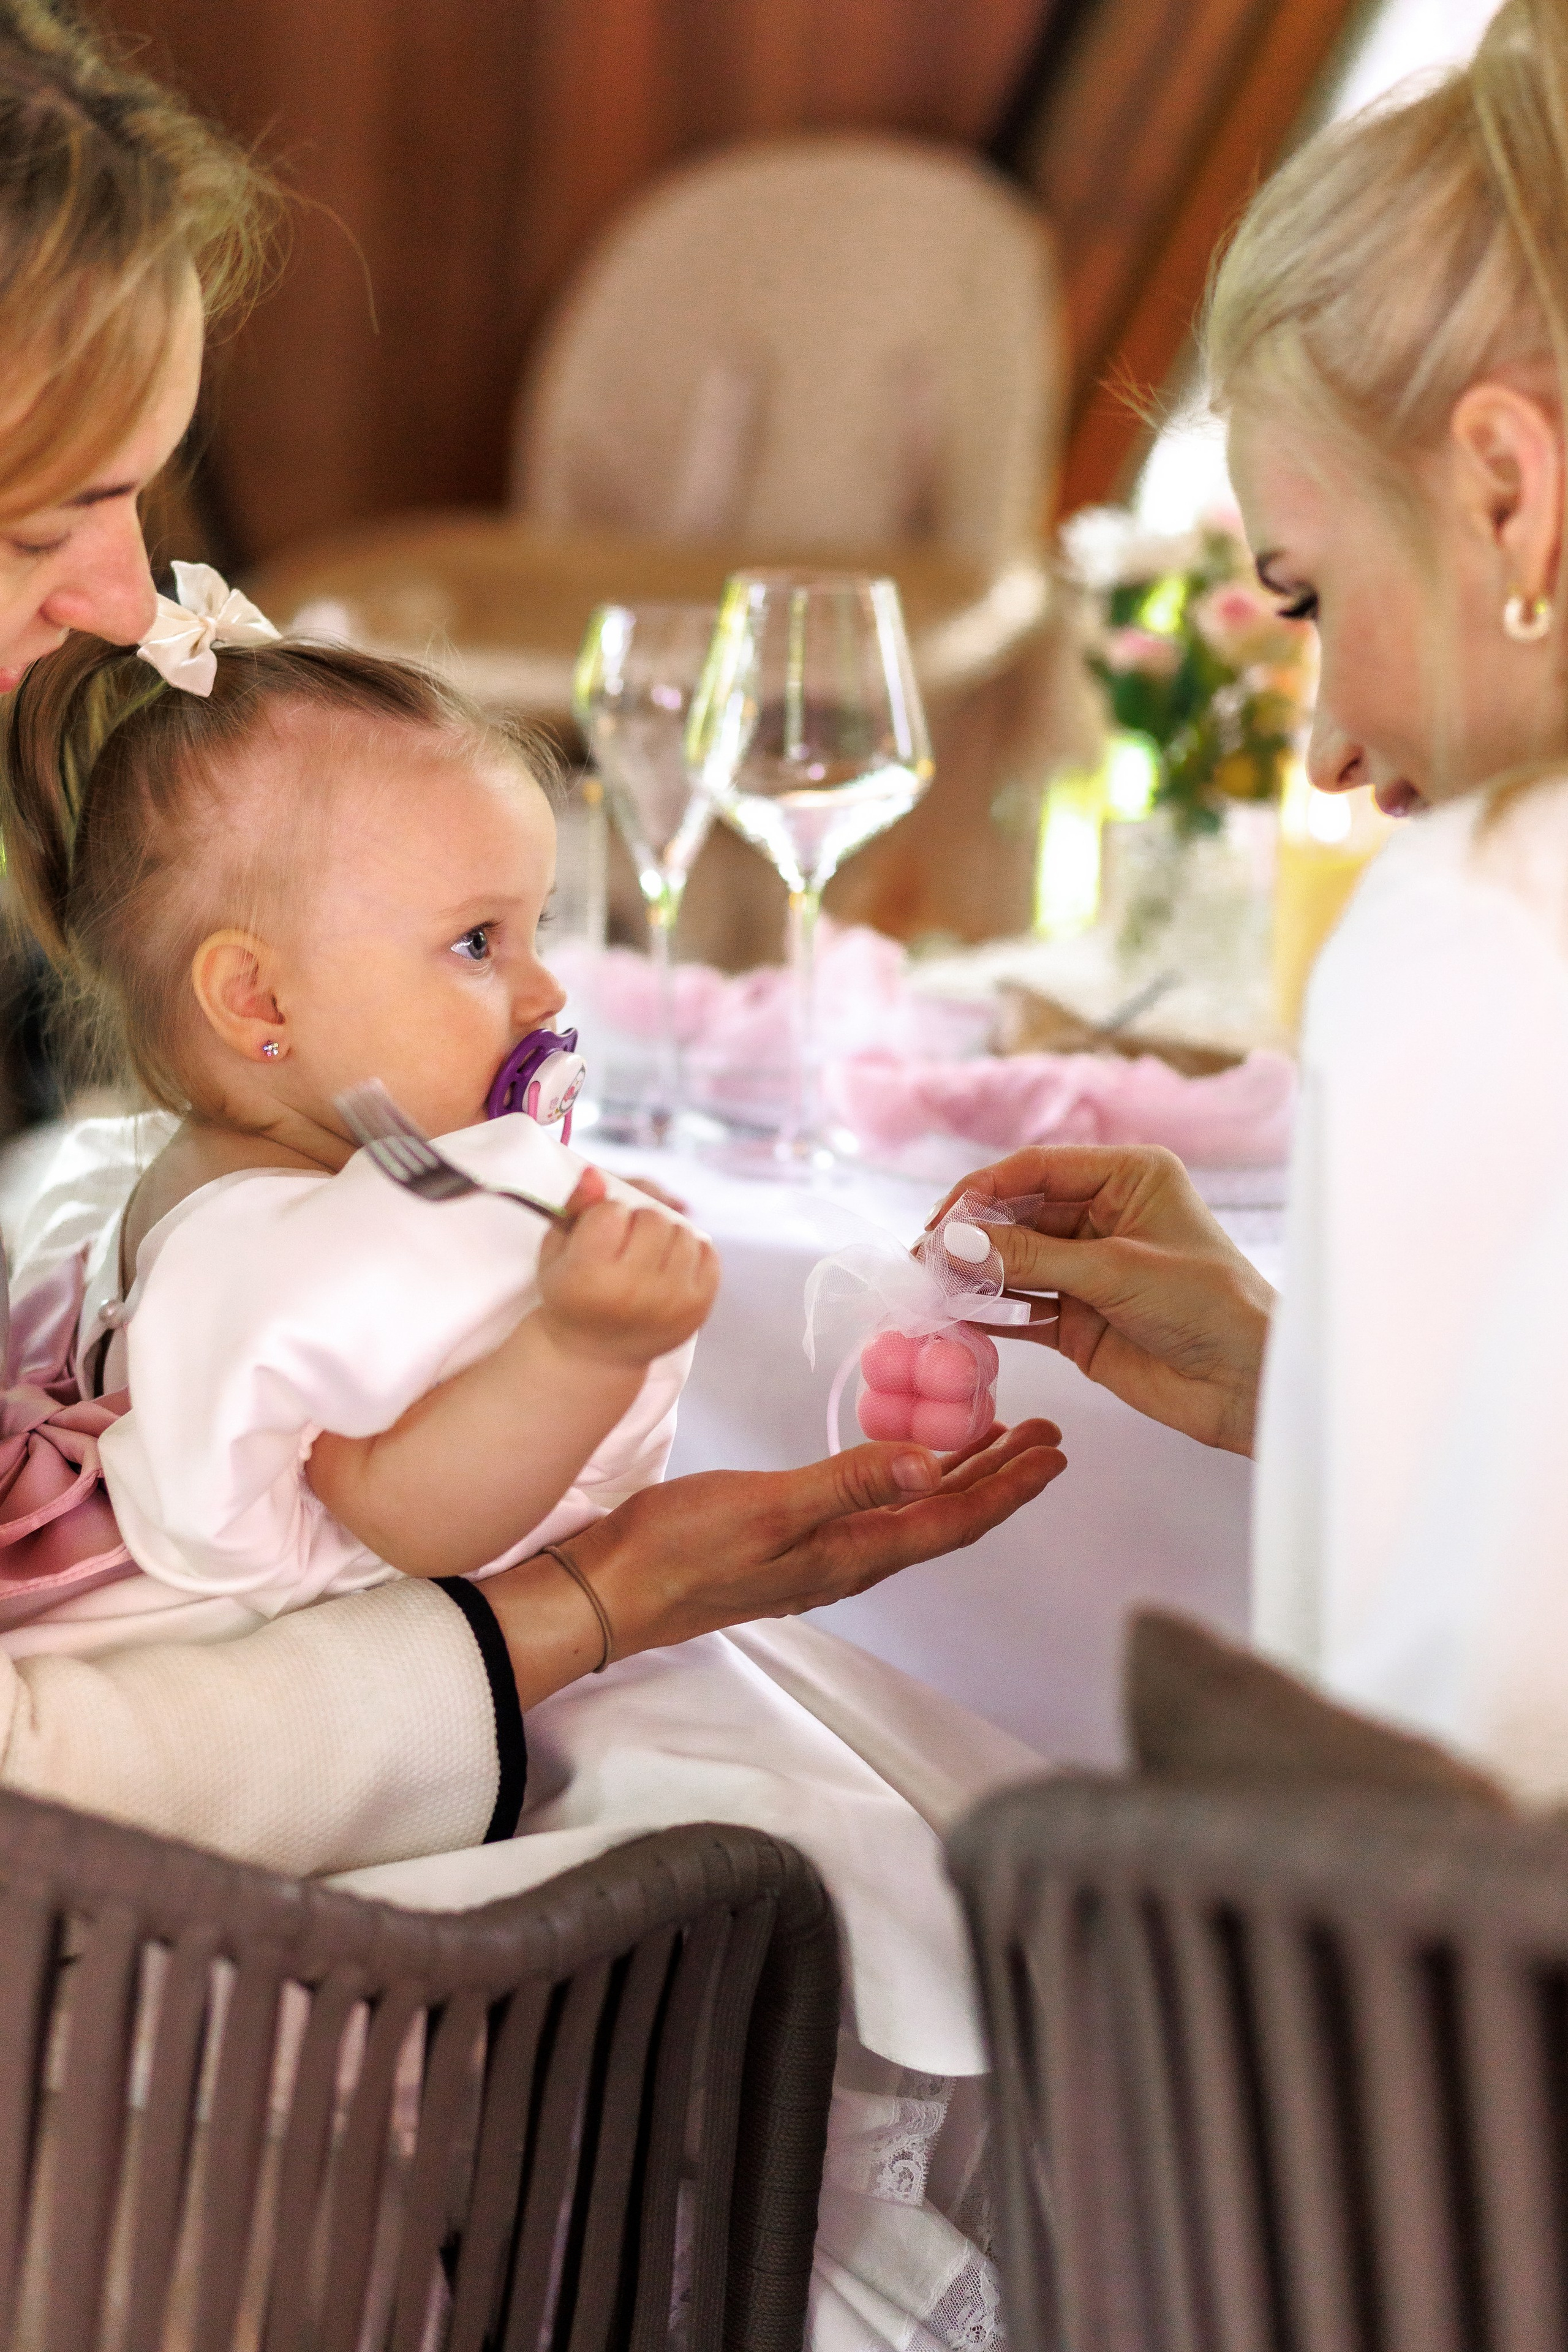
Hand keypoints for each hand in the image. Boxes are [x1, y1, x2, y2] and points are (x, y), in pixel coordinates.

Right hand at [537, 1180, 718, 1366]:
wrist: (596, 1354)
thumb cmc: (572, 1293)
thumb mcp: (557, 1251)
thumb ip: (575, 1207)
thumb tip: (596, 1174)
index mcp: (588, 1277)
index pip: (612, 1211)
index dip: (604, 1216)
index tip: (598, 1238)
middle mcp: (632, 1292)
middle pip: (652, 1217)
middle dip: (637, 1222)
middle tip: (624, 1247)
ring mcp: (671, 1302)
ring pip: (683, 1231)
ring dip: (665, 1235)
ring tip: (646, 1257)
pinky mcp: (699, 1308)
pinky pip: (708, 1251)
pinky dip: (690, 1251)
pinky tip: (668, 1268)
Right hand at [573, 1419, 1066, 1652]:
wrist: (615, 1590)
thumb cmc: (681, 1548)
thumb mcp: (767, 1507)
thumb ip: (848, 1482)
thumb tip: (928, 1465)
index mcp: (854, 1554)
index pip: (953, 1520)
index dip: (1009, 1488)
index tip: (1055, 1455)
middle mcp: (849, 1560)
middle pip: (945, 1517)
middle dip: (1000, 1477)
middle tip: (1046, 1436)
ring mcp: (821, 1553)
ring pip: (913, 1513)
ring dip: (960, 1475)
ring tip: (998, 1439)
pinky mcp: (794, 1541)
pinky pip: (876, 1510)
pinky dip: (908, 1479)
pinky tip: (905, 1461)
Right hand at [931, 1145, 1273, 1454]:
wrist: (1249, 1384)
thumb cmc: (1208, 1305)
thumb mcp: (1116, 1270)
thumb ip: (1032, 1256)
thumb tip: (955, 1243)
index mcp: (1128, 1177)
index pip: (1037, 1168)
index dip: (983, 1190)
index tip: (940, 1219)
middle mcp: (1104, 1216)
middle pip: (1018, 1214)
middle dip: (972, 1235)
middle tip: (922, 1259)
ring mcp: (1089, 1270)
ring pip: (1014, 1262)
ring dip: (975, 1274)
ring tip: (928, 1288)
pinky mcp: (1079, 1319)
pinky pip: (1022, 1307)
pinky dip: (990, 1312)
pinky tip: (956, 1316)